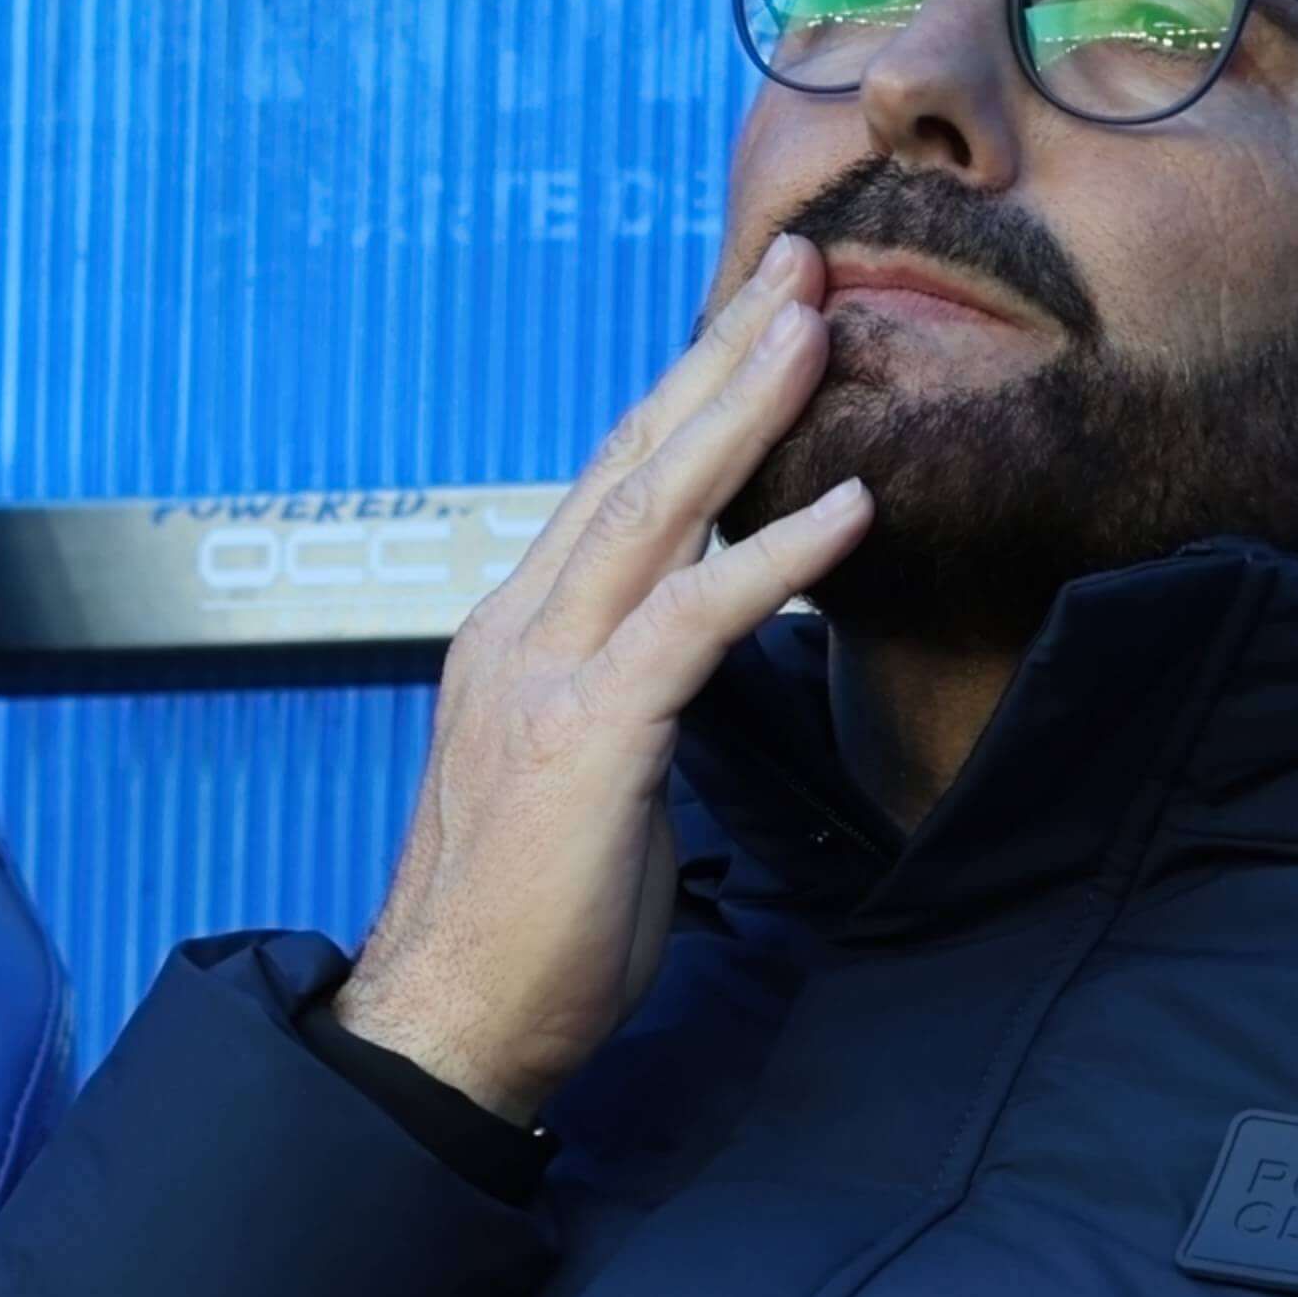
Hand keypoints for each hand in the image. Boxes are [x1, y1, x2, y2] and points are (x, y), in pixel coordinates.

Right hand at [332, 238, 871, 1121]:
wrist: (448, 1029)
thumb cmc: (529, 929)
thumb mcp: (587, 780)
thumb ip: (628, 704)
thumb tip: (691, 670)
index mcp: (518, 634)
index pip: (613, 486)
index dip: (689, 398)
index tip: (763, 323)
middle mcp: (520, 630)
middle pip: (632, 462)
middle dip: (721, 357)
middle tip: (804, 267)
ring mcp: (543, 678)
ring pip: (652, 509)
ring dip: (743, 412)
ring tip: (821, 330)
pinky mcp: (584, 740)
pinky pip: (691, 622)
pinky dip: (774, 558)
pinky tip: (848, 509)